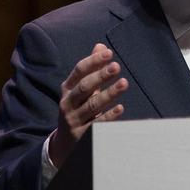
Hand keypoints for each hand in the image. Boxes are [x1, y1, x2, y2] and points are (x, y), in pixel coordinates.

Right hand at [48, 43, 127, 167]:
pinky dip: (109, 116)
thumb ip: (91, 69)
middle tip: (116, 66)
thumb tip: (100, 46)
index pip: (79, 71)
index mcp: (67, 89)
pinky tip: (120, 108)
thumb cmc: (77, 109)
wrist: (65, 143)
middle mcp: (68, 103)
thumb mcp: (80, 89)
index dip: (93, 61)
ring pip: (92, 105)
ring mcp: (74, 120)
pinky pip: (97, 124)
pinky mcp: (82, 135)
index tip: (109, 53)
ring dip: (109, 94)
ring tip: (124, 83)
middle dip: (100, 76)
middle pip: (84, 87)